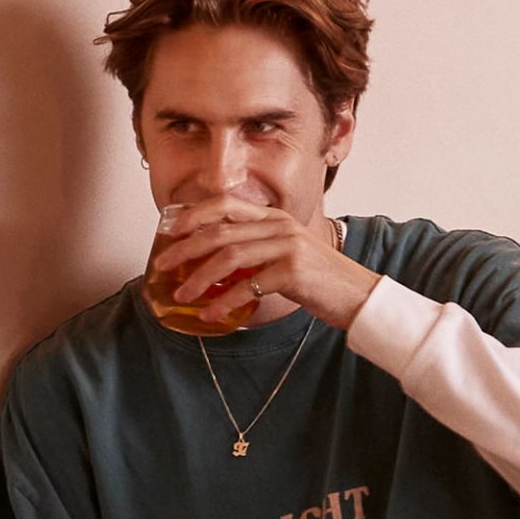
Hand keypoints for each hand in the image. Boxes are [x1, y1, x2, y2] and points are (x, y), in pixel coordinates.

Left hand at [149, 199, 375, 336]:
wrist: (357, 295)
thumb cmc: (318, 279)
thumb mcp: (286, 253)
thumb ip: (256, 248)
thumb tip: (212, 262)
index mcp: (274, 217)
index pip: (226, 204)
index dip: (193, 215)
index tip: (169, 231)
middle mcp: (279, 225)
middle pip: (220, 231)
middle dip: (185, 248)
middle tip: (162, 265)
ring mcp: (287, 246)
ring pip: (229, 257)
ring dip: (199, 278)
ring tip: (182, 294)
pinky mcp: (293, 272)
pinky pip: (248, 287)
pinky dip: (224, 301)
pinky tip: (211, 314)